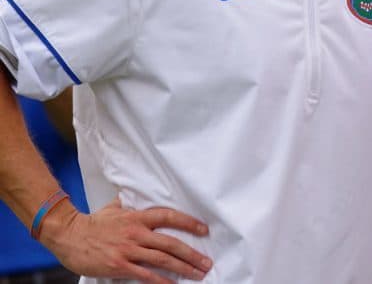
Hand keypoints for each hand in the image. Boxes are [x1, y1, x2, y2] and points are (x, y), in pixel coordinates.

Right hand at [42, 197, 212, 283]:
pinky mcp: (119, 266)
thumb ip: (131, 203)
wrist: (67, 235)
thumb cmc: (92, 222)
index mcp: (137, 217)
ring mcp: (128, 250)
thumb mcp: (115, 207)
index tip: (204, 229)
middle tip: (206, 262)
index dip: (189, 222)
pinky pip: (145, 275)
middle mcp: (136, 233)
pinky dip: (162, 281)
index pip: (169, 217)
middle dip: (192, 254)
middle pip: (171, 243)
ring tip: (198, 274)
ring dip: (183, 268)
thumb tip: (140, 194)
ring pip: (162, 260)